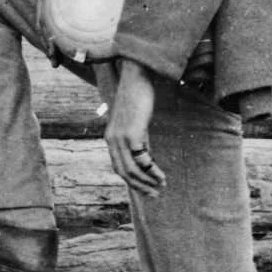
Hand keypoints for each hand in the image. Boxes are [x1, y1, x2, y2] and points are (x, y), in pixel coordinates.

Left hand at [103, 60, 163, 197]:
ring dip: (147, 181)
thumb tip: (144, 151)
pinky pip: (142, 160)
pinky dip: (152, 170)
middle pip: (124, 173)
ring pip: (132, 170)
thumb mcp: (134, 120)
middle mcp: (112, 140)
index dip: (132, 181)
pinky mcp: (132, 134)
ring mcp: (121, 138)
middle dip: (139, 186)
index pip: (118, 167)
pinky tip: (161, 175)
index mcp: (111, 138)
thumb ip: (136, 136)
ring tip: (161, 186)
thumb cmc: (137, 96)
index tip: (145, 188)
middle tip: (154, 194)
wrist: (135, 77)